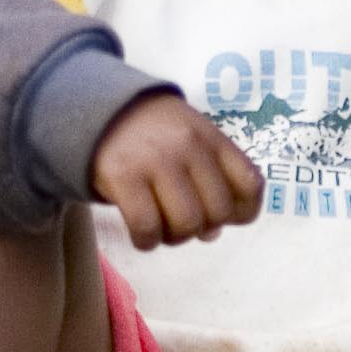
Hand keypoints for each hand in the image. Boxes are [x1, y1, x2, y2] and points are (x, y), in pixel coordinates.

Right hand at [87, 90, 263, 244]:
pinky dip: (147, 242)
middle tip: (183, 221)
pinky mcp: (123, 177)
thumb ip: (210, 180)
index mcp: (212, 138)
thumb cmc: (154, 133)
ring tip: (162, 228)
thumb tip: (212, 234)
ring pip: (186, 224)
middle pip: (218, 213)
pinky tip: (142, 235)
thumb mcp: (192, 140)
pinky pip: (147, 228)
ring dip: (175, 238)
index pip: (251, 185)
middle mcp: (188, 147)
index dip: (242, 213)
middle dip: (203, 228)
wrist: (99, 109)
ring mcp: (156, 161)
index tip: (223, 217)